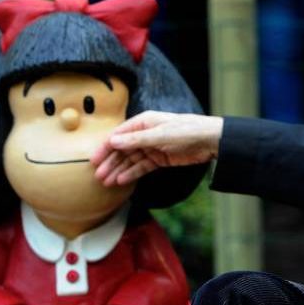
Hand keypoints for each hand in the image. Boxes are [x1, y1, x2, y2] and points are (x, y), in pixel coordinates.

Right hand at [91, 111, 222, 185]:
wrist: (210, 140)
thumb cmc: (186, 130)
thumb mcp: (159, 135)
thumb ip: (136, 140)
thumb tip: (113, 141)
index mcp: (143, 122)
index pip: (119, 135)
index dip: (105, 147)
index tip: (93, 159)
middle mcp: (145, 134)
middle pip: (123, 149)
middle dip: (110, 162)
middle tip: (98, 175)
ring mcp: (152, 147)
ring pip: (131, 160)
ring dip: (119, 170)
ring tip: (107, 182)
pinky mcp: (160, 159)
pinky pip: (142, 167)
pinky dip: (132, 173)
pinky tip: (122, 181)